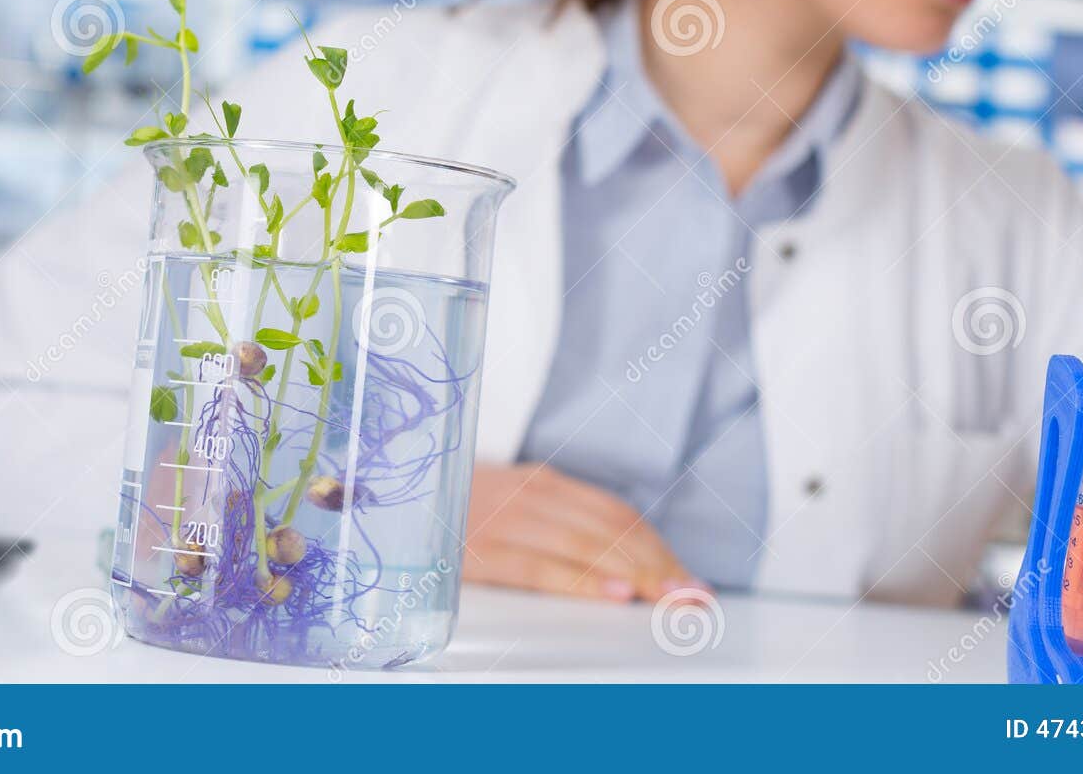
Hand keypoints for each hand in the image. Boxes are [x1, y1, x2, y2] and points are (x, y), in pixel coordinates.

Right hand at [461, 463, 704, 601]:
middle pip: (610, 532)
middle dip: (658, 566)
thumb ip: (561, 522)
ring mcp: (505, 521)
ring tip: (669, 599)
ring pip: (586, 547)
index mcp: (544, 484)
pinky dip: (580, 580)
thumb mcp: (513, 504)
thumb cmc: (458, 510)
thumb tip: (624, 562)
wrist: (390, 492)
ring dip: (636, 575)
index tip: (690, 579)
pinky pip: (539, 566)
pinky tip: (613, 595)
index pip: (616, 516)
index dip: (658, 547)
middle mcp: (531, 497)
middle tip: (692, 597)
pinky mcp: (480, 551)